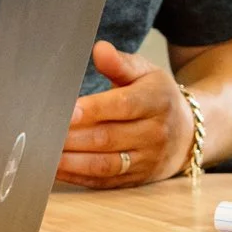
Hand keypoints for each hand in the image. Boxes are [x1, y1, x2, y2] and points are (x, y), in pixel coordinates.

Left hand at [57, 43, 184, 187]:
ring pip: (106, 165)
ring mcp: (146, 159)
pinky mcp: (136, 180)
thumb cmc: (156, 97)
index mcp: (157, 100)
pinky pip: (104, 182)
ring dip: (72, 161)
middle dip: (73, 137)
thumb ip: (120, 63)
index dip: (94, 109)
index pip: (124, 105)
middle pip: (109, 137)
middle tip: (44, 133)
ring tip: (46, 153)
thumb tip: (100, 49)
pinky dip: (78, 177)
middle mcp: (155, 132)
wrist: (187, 133)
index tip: (68, 110)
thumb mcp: (145, 73)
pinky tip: (56, 168)